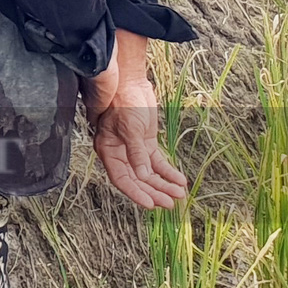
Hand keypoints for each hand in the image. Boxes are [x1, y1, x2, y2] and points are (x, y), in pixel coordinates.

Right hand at [85, 65, 187, 209]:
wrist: (131, 83)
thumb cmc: (123, 102)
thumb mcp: (130, 128)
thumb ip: (136, 153)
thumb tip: (143, 175)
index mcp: (108, 151)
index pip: (121, 179)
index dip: (136, 193)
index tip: (151, 204)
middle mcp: (120, 153)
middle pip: (137, 179)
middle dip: (154, 191)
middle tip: (170, 203)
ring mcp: (133, 148)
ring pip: (149, 173)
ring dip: (164, 184)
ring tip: (179, 194)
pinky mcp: (145, 142)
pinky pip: (157, 162)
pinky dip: (168, 171)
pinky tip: (179, 179)